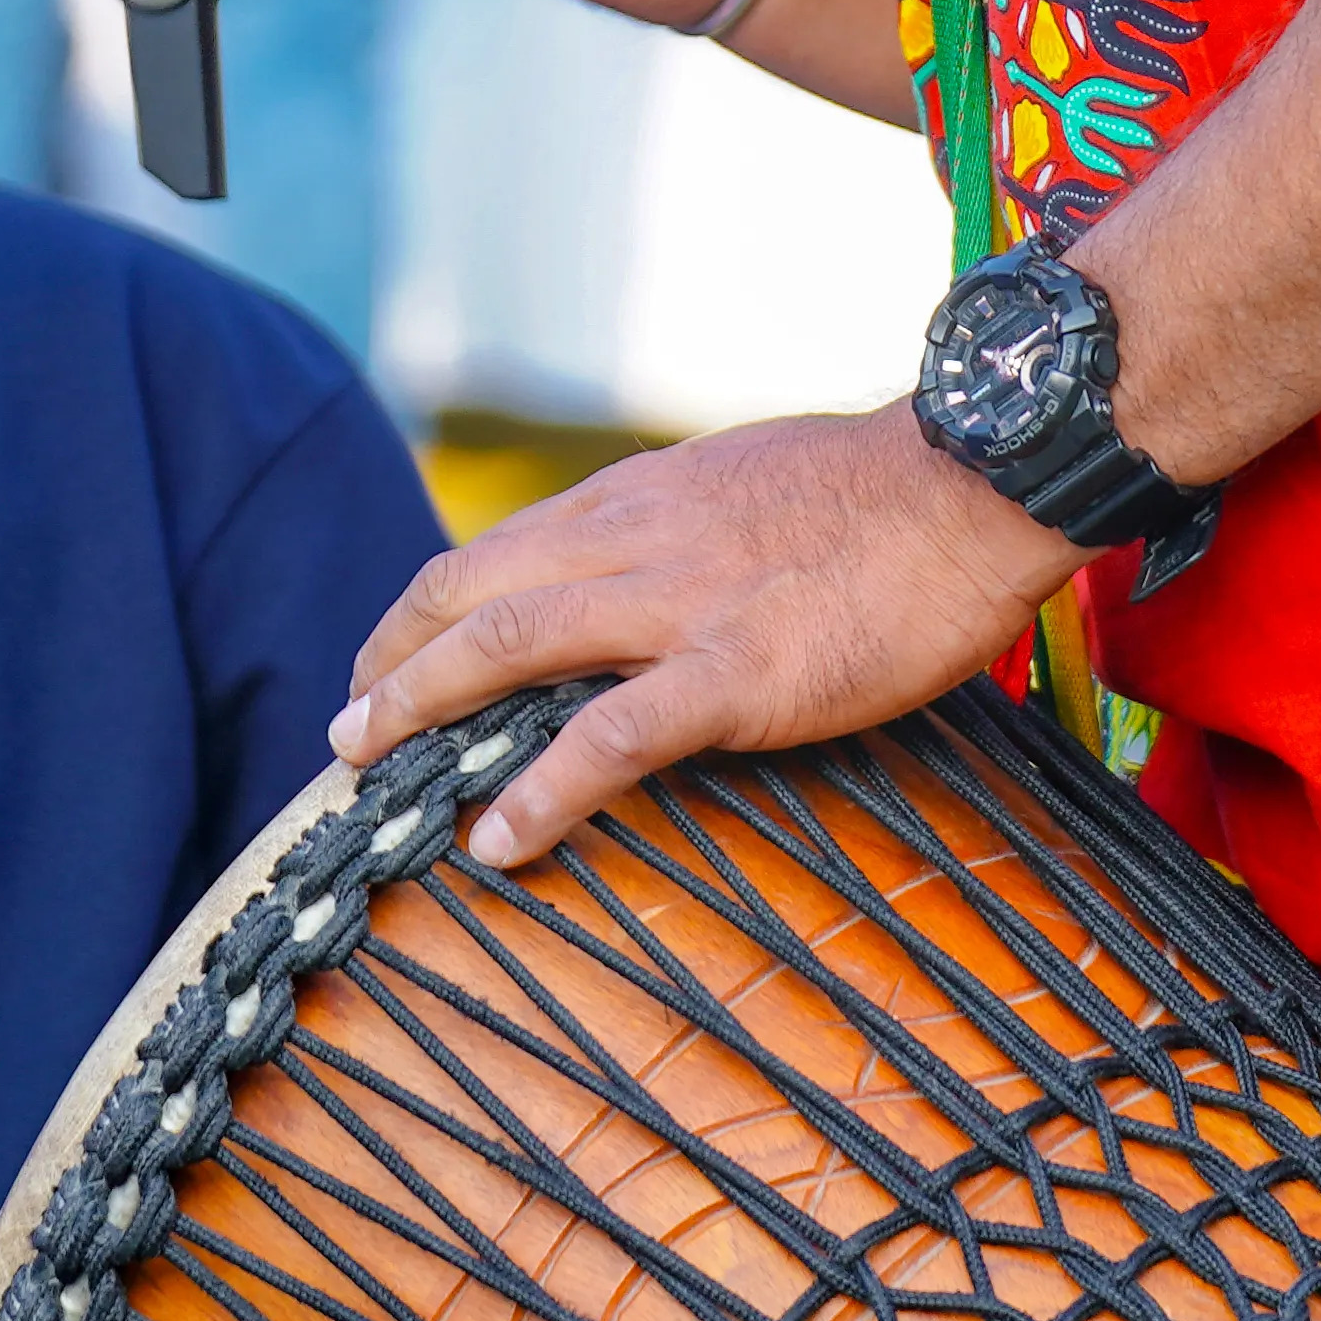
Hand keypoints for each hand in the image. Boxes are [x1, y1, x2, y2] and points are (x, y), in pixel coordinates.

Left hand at [334, 408, 1075, 866]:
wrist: (975, 479)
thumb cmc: (884, 488)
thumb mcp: (746, 481)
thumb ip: (680, 524)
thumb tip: (646, 565)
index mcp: (638, 497)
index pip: (497, 550)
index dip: (427, 608)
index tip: (389, 657)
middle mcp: (633, 539)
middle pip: (470, 592)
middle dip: (392, 661)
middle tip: (346, 729)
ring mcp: (679, 606)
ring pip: (507, 648)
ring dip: (421, 711)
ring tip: (368, 771)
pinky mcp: (736, 675)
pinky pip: (610, 739)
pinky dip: (541, 792)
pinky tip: (497, 841)